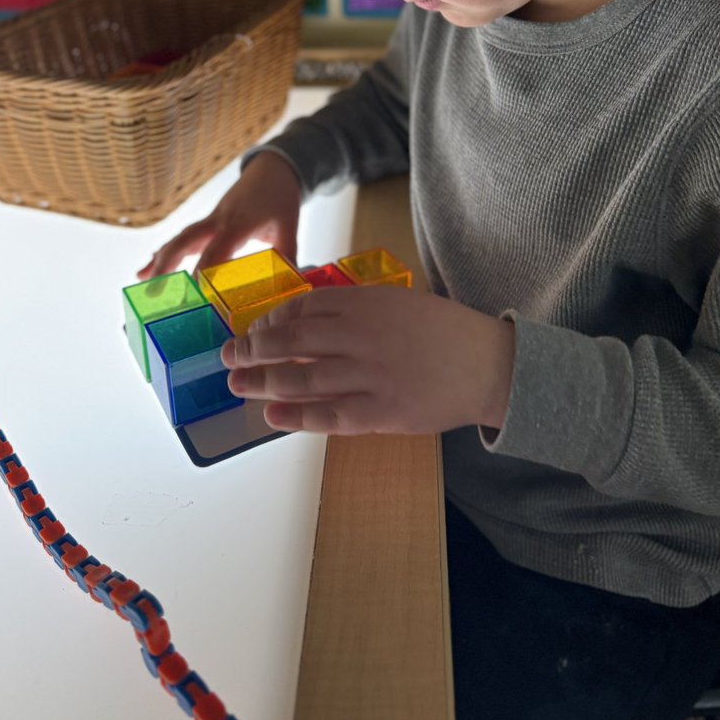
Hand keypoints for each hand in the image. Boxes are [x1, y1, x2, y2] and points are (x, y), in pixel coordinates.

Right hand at [137, 151, 301, 278]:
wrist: (272, 170)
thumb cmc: (280, 198)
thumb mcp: (289, 227)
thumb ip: (288, 258)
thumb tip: (290, 289)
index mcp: (238, 224)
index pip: (216, 252)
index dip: (203, 275)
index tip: (194, 298)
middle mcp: (218, 221)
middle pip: (185, 242)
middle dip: (167, 266)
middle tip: (153, 292)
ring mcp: (209, 220)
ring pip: (179, 240)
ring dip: (160, 260)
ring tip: (142, 281)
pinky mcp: (207, 223)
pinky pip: (183, 238)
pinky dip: (165, 253)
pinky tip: (148, 268)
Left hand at [221, 286, 515, 435]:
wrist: (489, 364)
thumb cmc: (443, 331)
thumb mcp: (398, 303)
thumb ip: (356, 309)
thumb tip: (305, 322)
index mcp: (367, 303)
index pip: (304, 307)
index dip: (273, 319)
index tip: (256, 329)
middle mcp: (362, 336)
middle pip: (293, 340)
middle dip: (254, 348)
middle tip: (229, 355)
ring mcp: (370, 376)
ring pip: (303, 377)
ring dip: (263, 381)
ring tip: (238, 385)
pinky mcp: (381, 412)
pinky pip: (328, 415)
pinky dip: (296, 416)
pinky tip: (272, 415)